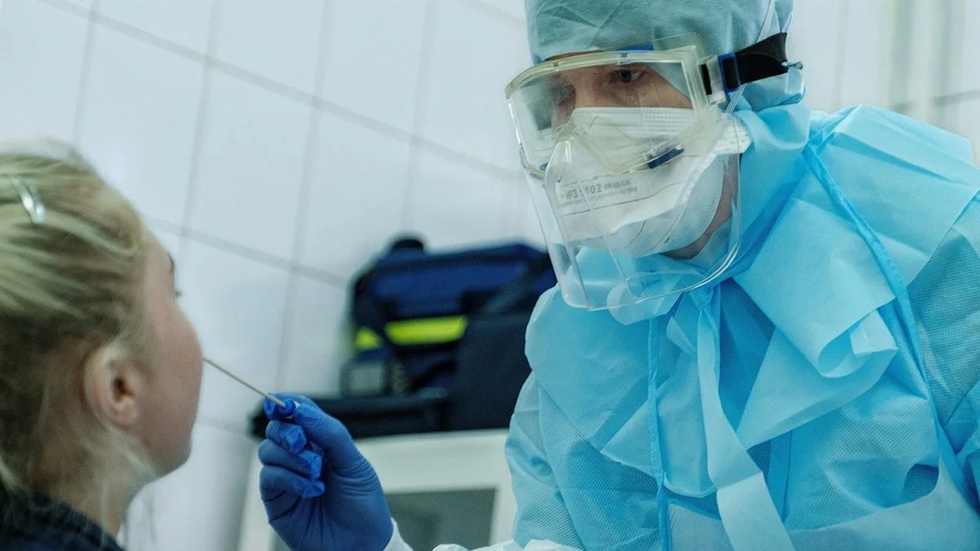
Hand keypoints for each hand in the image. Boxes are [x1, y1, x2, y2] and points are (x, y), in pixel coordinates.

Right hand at [258, 393, 392, 550]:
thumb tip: (301, 408)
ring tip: (316, 473)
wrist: (362, 542)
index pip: (298, 414)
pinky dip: (290, 479)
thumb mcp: (353, 462)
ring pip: (268, 451)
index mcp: (321, 443)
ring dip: (292, 458)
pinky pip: (269, 477)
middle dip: (288, 431)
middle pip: (277, 429)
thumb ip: (329, 432)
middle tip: (303, 443)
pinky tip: (312, 489)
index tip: (283, 402)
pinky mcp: (276, 501)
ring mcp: (286, 478)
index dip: (288, 404)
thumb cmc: (362, 503)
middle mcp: (300, 457)